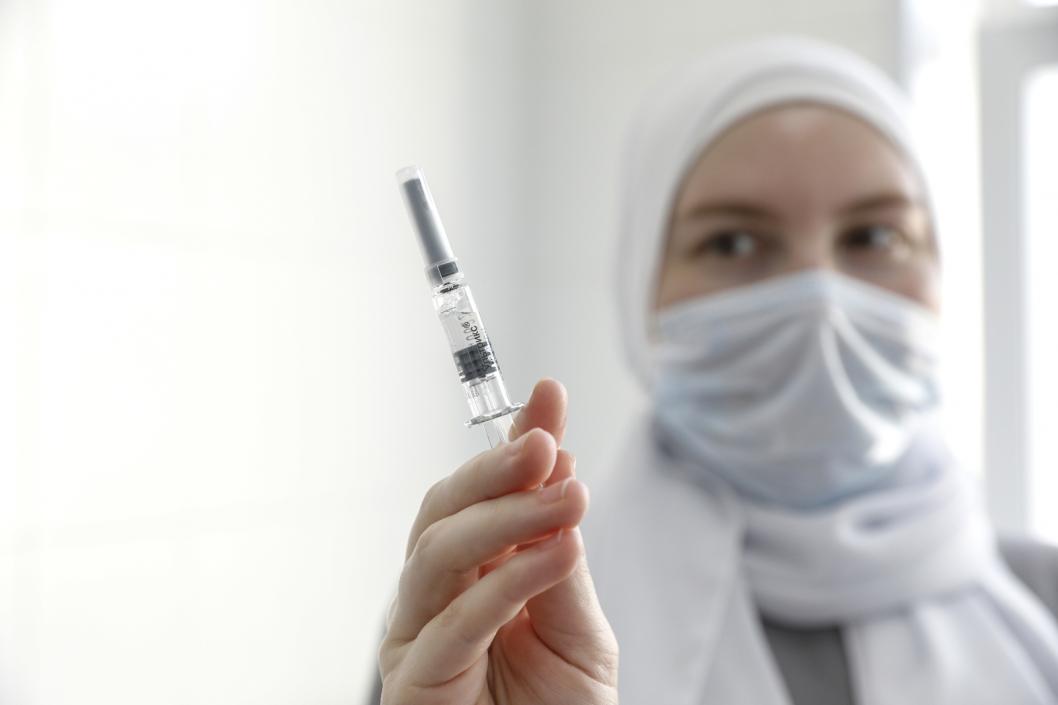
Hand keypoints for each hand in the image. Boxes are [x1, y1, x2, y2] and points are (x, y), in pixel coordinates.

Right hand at [378, 378, 618, 704]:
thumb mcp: (578, 625)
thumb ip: (562, 555)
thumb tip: (562, 471)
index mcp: (476, 570)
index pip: (486, 492)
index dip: (511, 441)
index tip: (549, 394)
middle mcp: (438, 592)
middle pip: (447, 509)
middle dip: (496, 469)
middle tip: (546, 444)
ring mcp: (419, 630)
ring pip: (440, 550)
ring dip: (505, 515)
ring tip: (567, 496)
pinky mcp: (413, 677)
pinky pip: (453, 620)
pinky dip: (506, 582)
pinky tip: (554, 552)